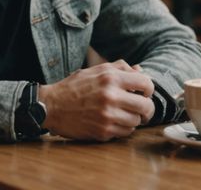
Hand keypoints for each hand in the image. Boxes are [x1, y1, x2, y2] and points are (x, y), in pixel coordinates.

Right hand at [40, 60, 154, 140]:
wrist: (52, 106)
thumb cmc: (75, 86)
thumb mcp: (96, 70)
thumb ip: (120, 68)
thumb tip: (141, 71)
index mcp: (111, 78)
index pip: (146, 83)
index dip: (149, 89)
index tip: (144, 93)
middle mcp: (111, 96)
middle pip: (146, 106)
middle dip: (147, 108)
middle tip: (143, 109)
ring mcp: (107, 116)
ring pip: (137, 122)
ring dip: (134, 119)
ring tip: (125, 114)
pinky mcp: (102, 131)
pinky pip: (125, 133)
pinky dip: (124, 128)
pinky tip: (115, 122)